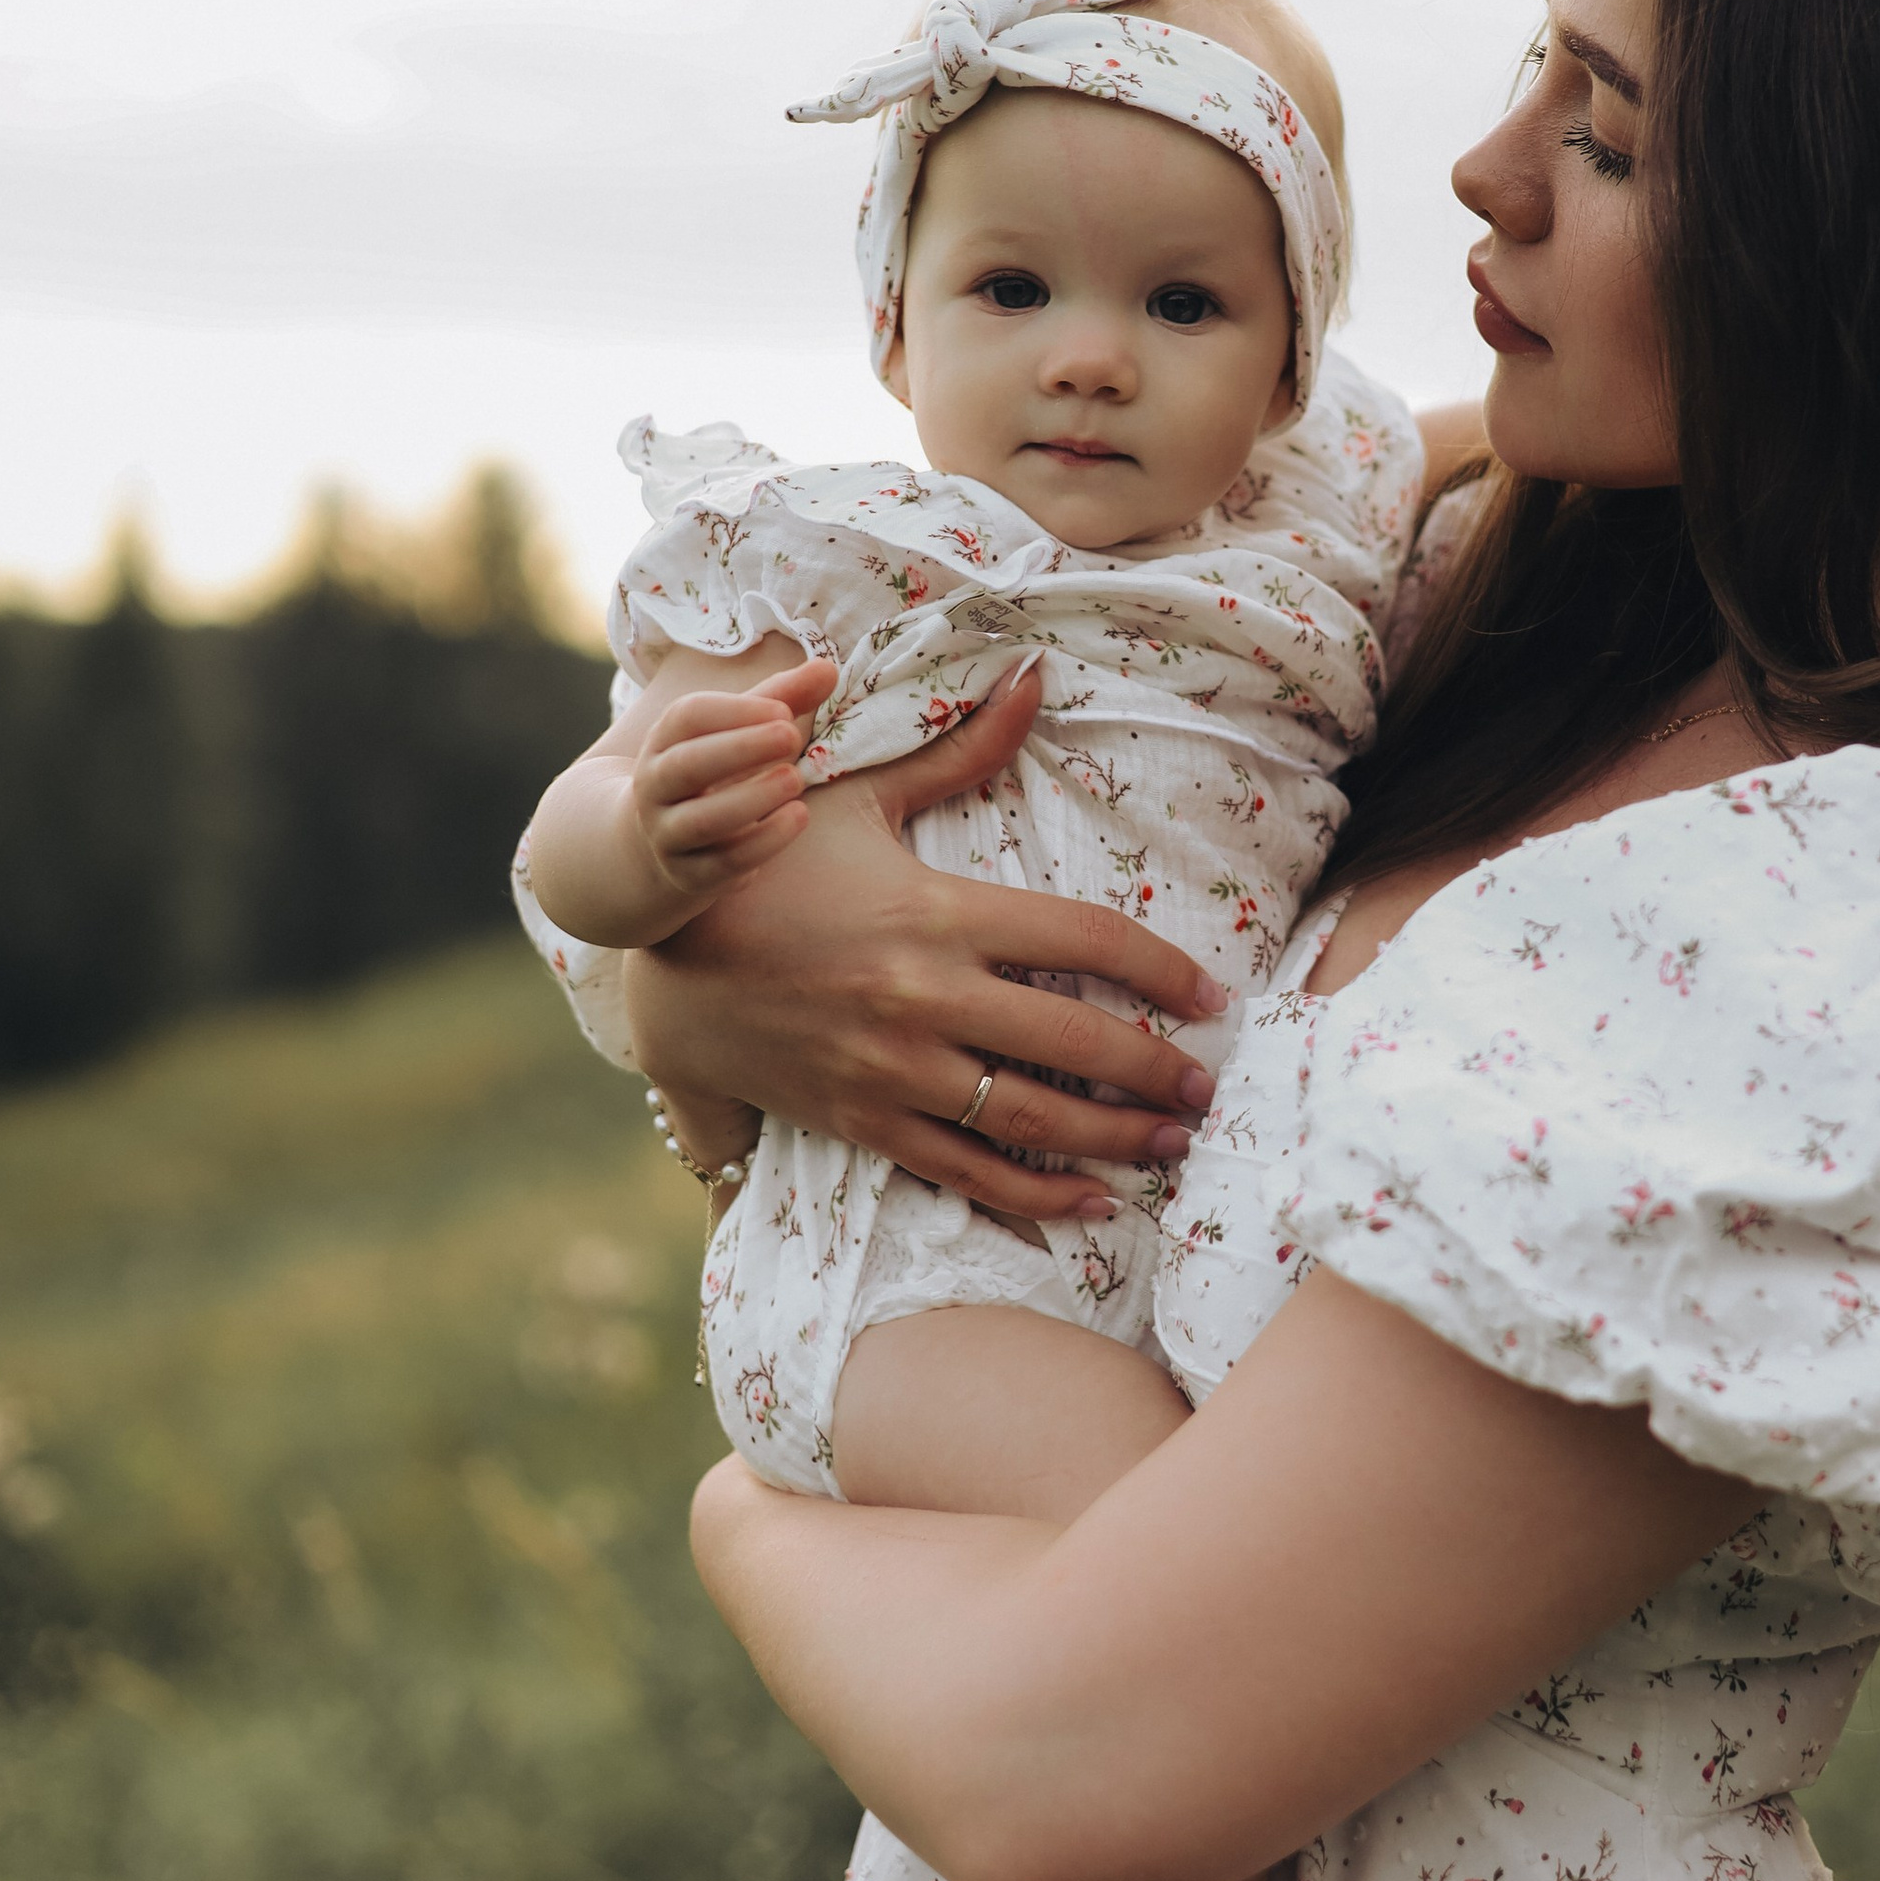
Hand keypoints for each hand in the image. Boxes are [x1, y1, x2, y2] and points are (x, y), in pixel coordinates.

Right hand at [624, 656, 1228, 1222]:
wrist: (668, 966)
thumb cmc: (773, 869)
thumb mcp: (862, 801)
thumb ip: (958, 750)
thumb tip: (1031, 677)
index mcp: (938, 913)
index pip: (1082, 939)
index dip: (1160, 969)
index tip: (1212, 996)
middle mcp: (924, 998)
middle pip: (1075, 1040)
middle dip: (1156, 1070)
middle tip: (1208, 1088)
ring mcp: (894, 1071)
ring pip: (1030, 1118)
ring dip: (1115, 1138)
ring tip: (1174, 1142)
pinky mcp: (865, 1123)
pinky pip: (966, 1170)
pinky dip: (1035, 1196)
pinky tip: (1091, 1203)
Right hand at [629, 659, 835, 906]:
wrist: (657, 847)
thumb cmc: (714, 774)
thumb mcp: (737, 733)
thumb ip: (781, 700)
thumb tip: (828, 669)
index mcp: (665, 740)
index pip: (687, 717)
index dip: (734, 710)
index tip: (784, 710)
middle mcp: (657, 786)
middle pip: (686, 765)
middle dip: (739, 748)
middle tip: (791, 734)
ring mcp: (669, 834)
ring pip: (701, 820)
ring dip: (751, 799)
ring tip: (795, 779)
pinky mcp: (690, 875)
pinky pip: (723, 863)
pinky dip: (763, 842)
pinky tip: (799, 817)